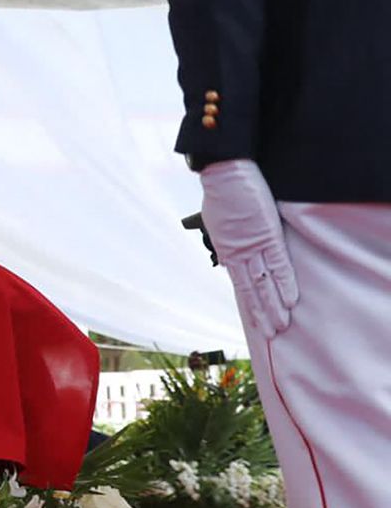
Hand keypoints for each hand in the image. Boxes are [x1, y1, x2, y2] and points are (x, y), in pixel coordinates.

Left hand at [199, 159, 298, 338]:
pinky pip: (279, 264)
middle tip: (272, 333)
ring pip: (265, 283)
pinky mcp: (267, 235)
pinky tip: (291, 300)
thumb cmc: (221, 194)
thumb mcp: (217, 222)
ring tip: (281, 325)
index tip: (255, 322)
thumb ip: (226, 239)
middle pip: (253, 290)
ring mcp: (254, 247)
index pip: (240, 285)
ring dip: (274, 305)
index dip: (249, 305)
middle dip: (262, 313)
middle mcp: (239, 254)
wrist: (224, 174)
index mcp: (227, 251)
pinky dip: (285, 283)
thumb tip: (232, 249)